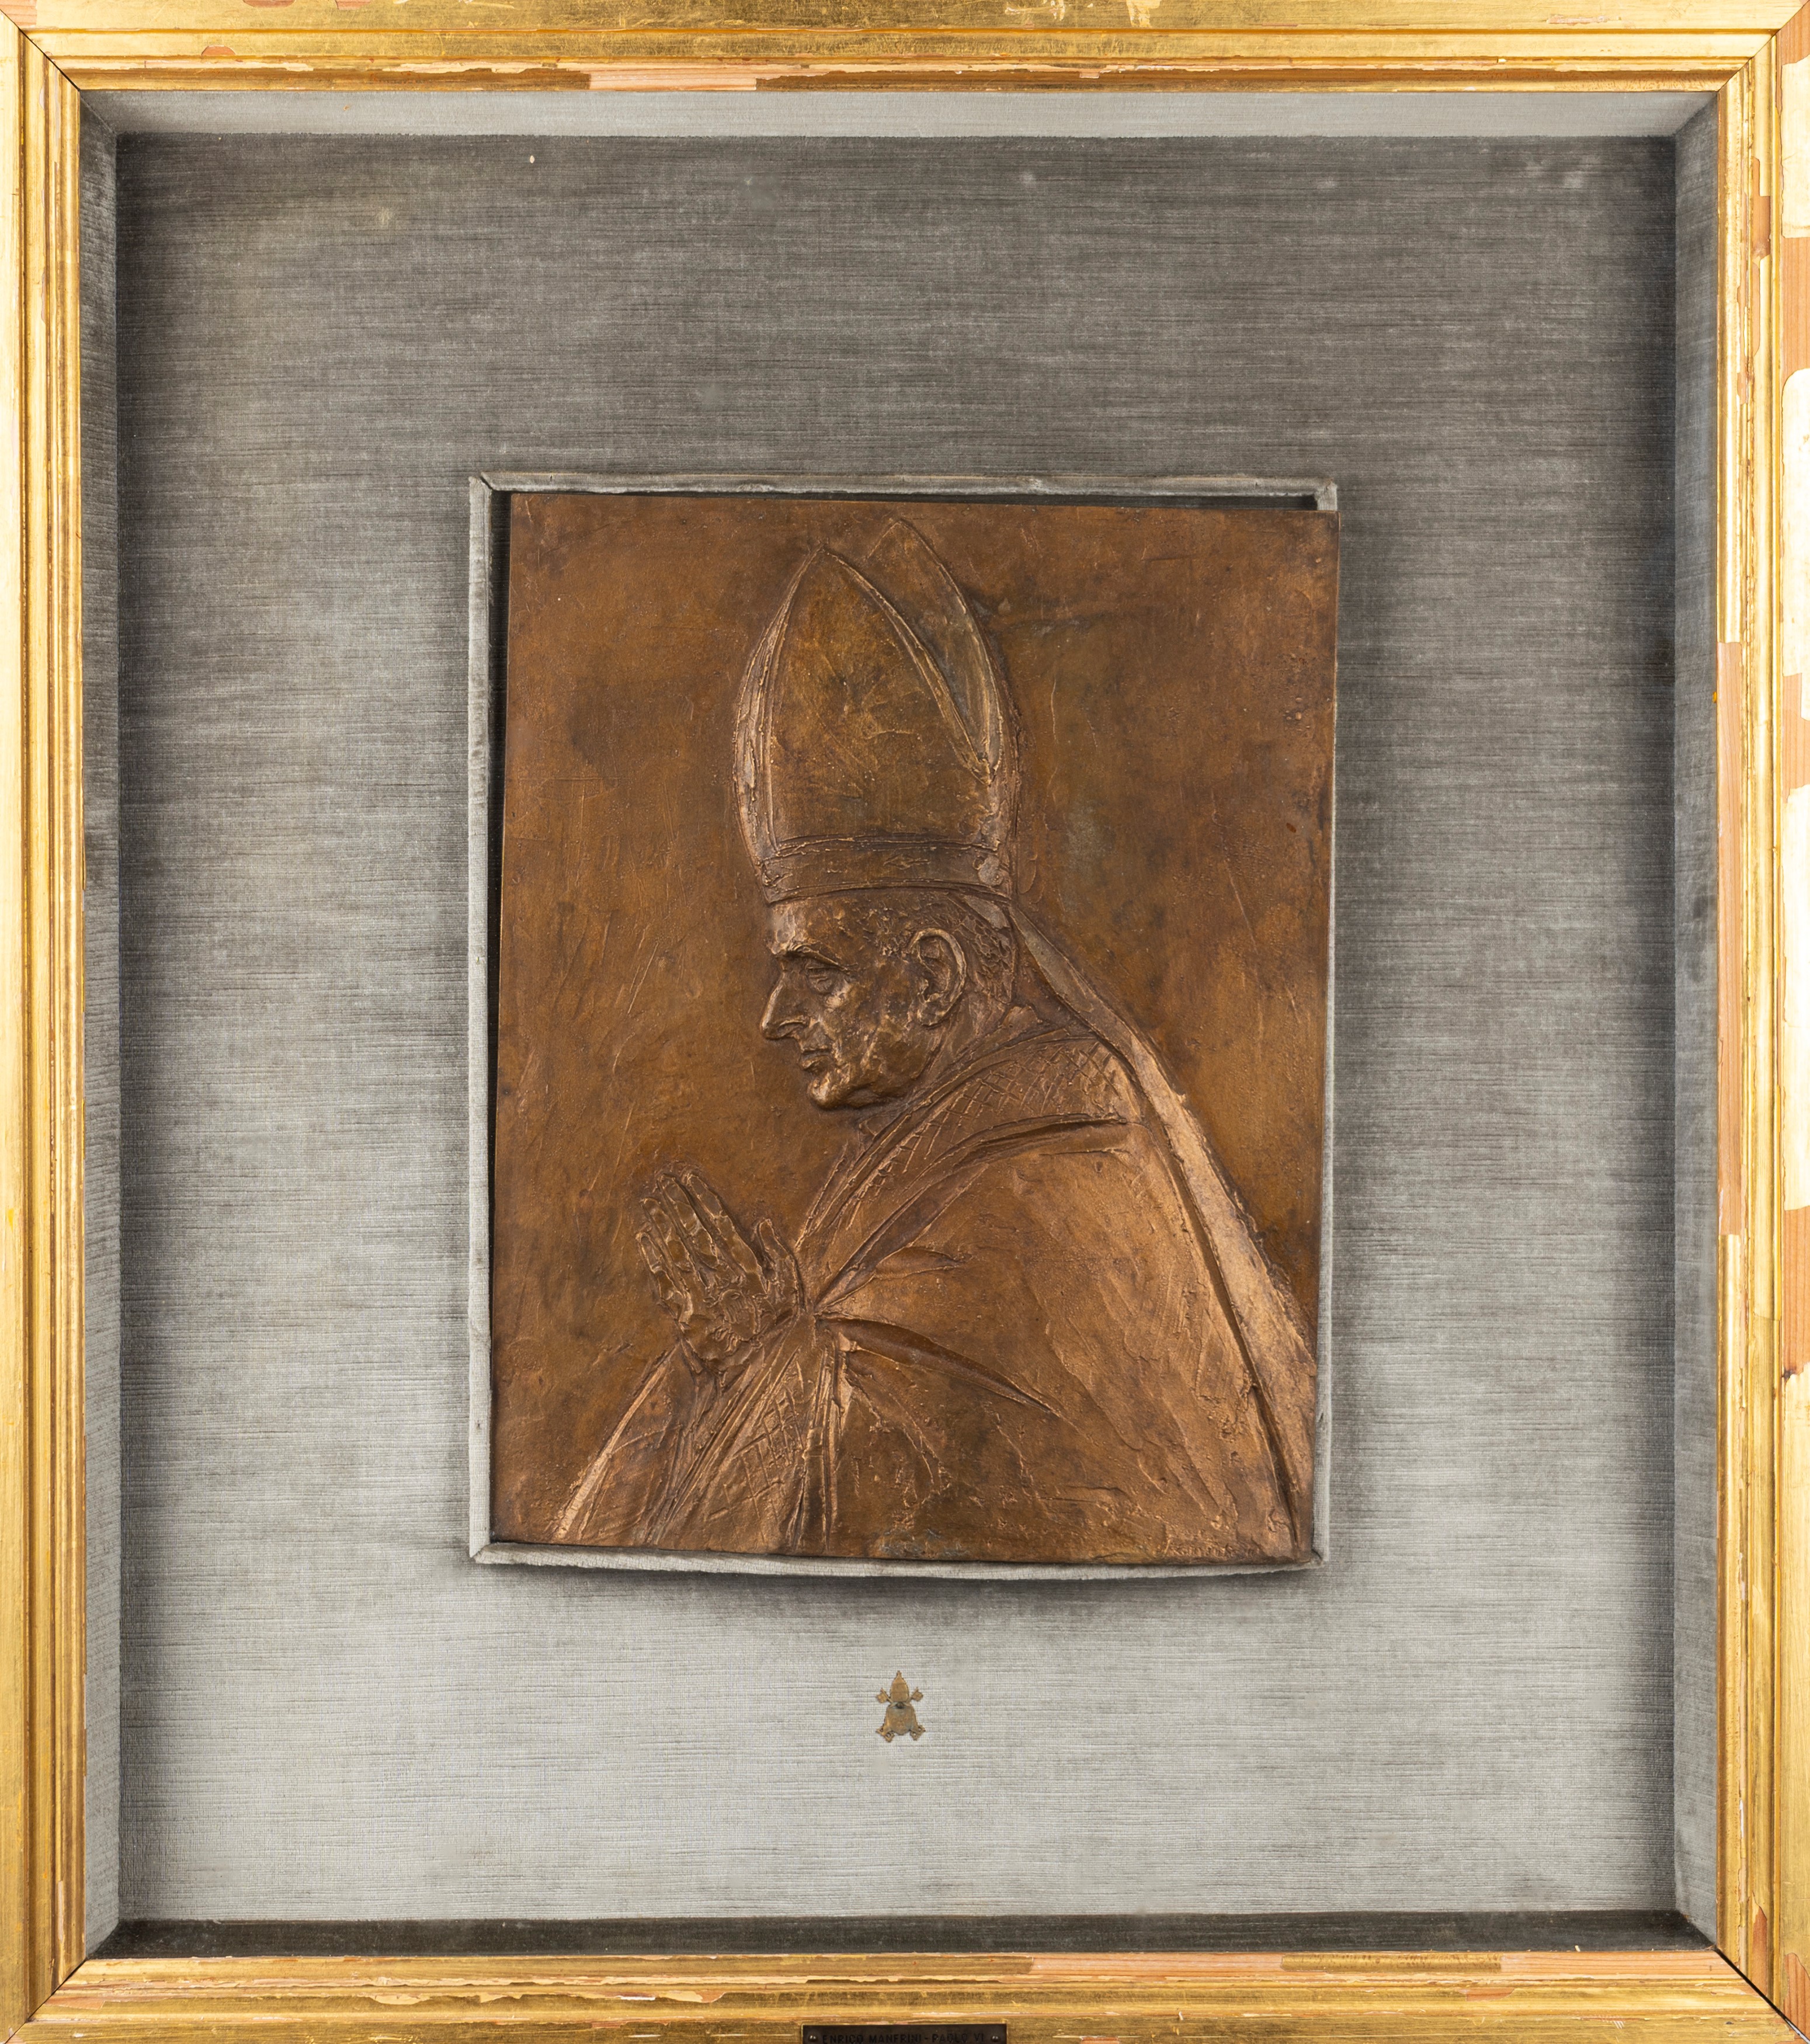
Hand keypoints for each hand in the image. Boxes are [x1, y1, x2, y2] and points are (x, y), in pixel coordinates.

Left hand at [637, 1169, 802, 1374]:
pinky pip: (667, 1286)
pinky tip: (644, 1240)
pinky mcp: (687, 1319)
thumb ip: (779, 1255)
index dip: (703, 1201)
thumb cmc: (784, 1329)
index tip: (688, 1179)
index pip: (721, 1227)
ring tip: (647, 1201)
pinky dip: (654, 1262)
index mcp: (748, 1269)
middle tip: (661, 1181)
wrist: (766, 1375)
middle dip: (678, 1205)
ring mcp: (702, 1299)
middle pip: (695, 1235)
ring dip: (661, 1226)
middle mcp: (722, 1280)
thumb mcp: (793, 1290)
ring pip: (677, 1255)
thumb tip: (763, 1224)